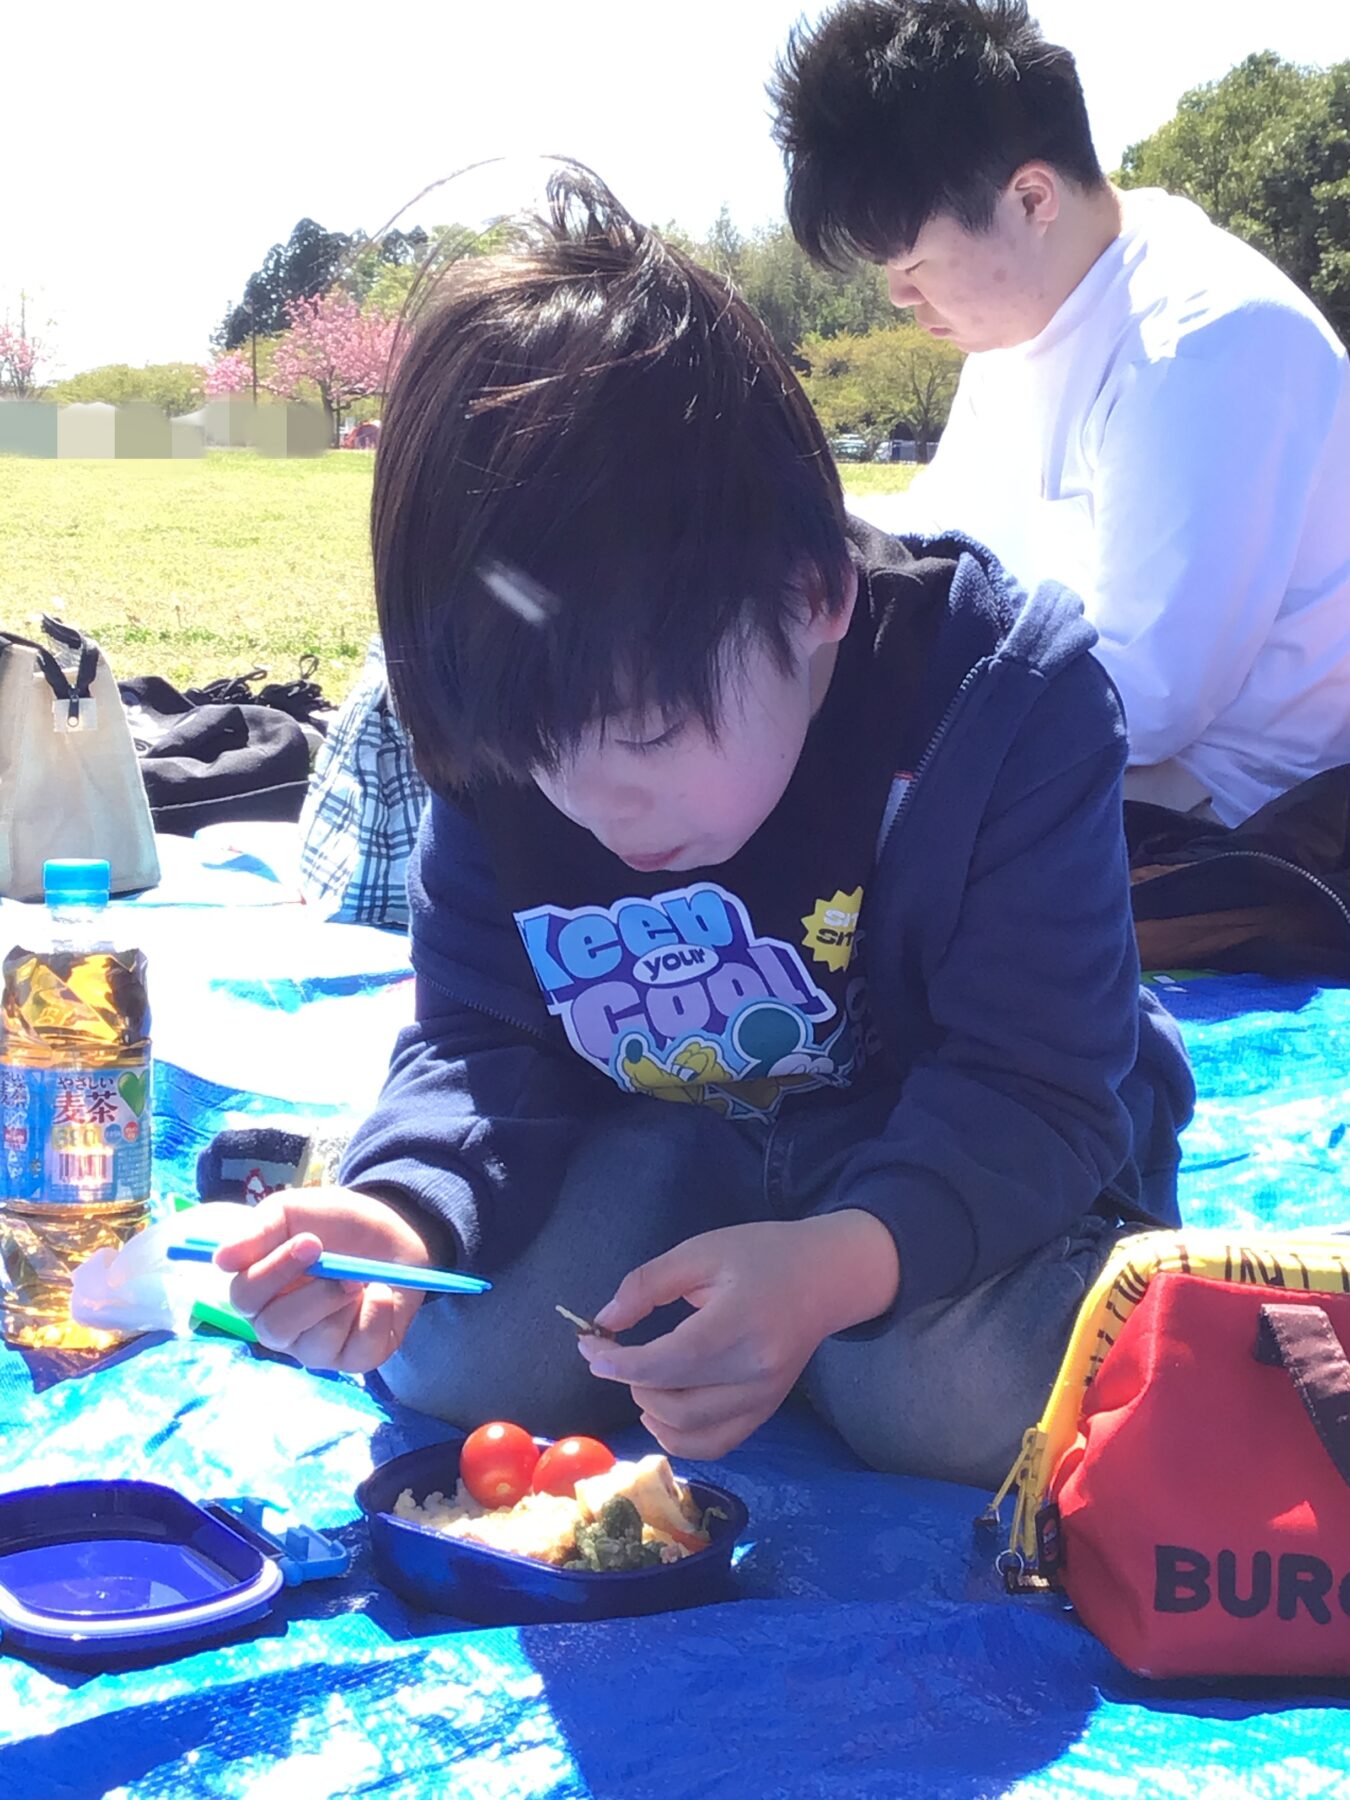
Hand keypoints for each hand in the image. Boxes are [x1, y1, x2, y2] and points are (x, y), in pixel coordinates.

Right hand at [214, 1186, 433, 1373]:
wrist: (394, 1232)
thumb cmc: (335, 1224)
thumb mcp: (295, 1212)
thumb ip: (259, 1230)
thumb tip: (220, 1259)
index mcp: (259, 1290)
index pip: (244, 1295)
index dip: (273, 1271)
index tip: (309, 1241)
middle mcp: (281, 1325)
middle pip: (275, 1328)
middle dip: (313, 1294)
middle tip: (343, 1266)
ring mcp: (317, 1346)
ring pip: (316, 1342)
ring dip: (344, 1302)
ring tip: (362, 1276)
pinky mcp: (355, 1358)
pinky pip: (359, 1351)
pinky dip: (376, 1315)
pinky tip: (381, 1294)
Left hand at [578, 1211, 899, 1459]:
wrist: (826, 1277)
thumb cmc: (761, 1255)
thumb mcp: (700, 1252)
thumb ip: (647, 1286)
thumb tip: (604, 1323)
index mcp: (738, 1326)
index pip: (666, 1362)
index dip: (618, 1362)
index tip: (590, 1346)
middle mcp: (753, 1373)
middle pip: (672, 1400)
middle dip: (630, 1379)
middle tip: (616, 1351)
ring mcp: (762, 1400)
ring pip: (688, 1432)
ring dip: (650, 1409)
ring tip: (641, 1375)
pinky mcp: (765, 1412)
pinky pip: (713, 1445)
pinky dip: (678, 1436)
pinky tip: (661, 1409)